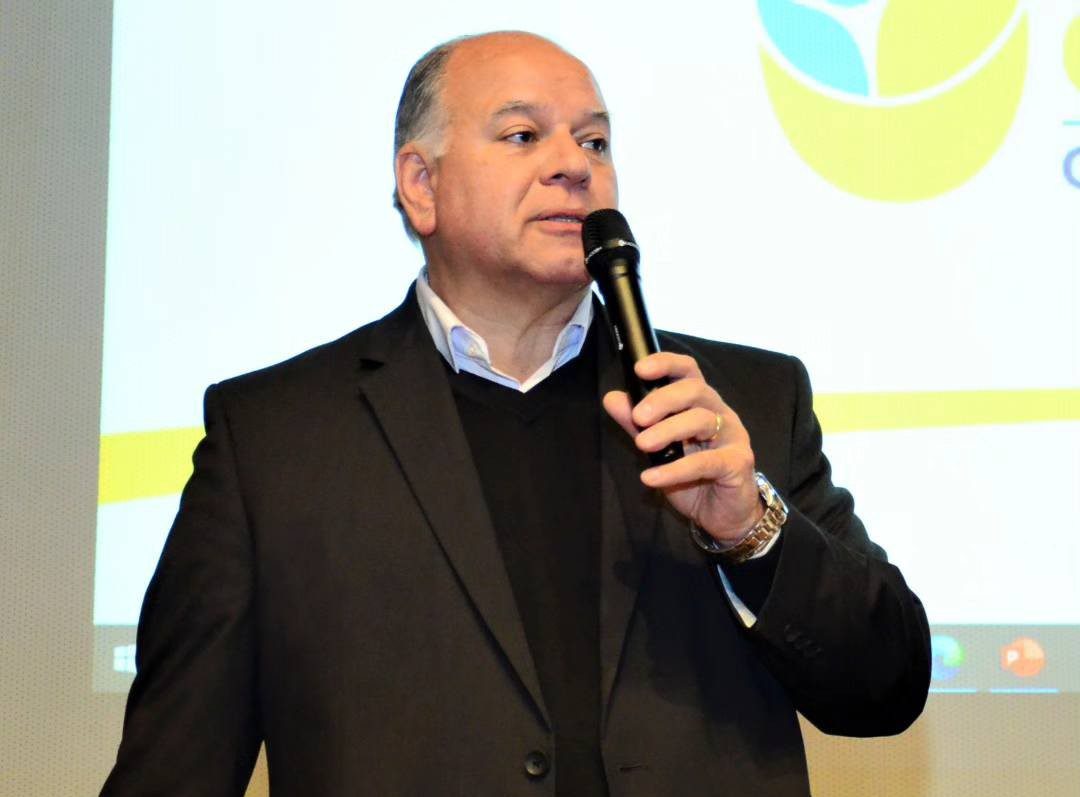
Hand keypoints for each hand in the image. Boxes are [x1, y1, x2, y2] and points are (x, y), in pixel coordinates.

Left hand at [602, 352, 763, 545]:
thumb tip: (612, 398)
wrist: (721, 514)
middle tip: (638, 417)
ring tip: (642, 445)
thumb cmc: (691, 476)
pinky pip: (705, 462)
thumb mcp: (657, 449)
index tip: (640, 369)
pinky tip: (650, 478)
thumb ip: (636, 424)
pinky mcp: (737, 463)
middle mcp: (719, 412)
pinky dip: (675, 470)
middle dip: (663, 399)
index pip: (687, 372)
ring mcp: (732, 436)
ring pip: (702, 420)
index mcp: (700, 402)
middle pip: (695, 390)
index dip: (666, 364)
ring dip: (668, 430)